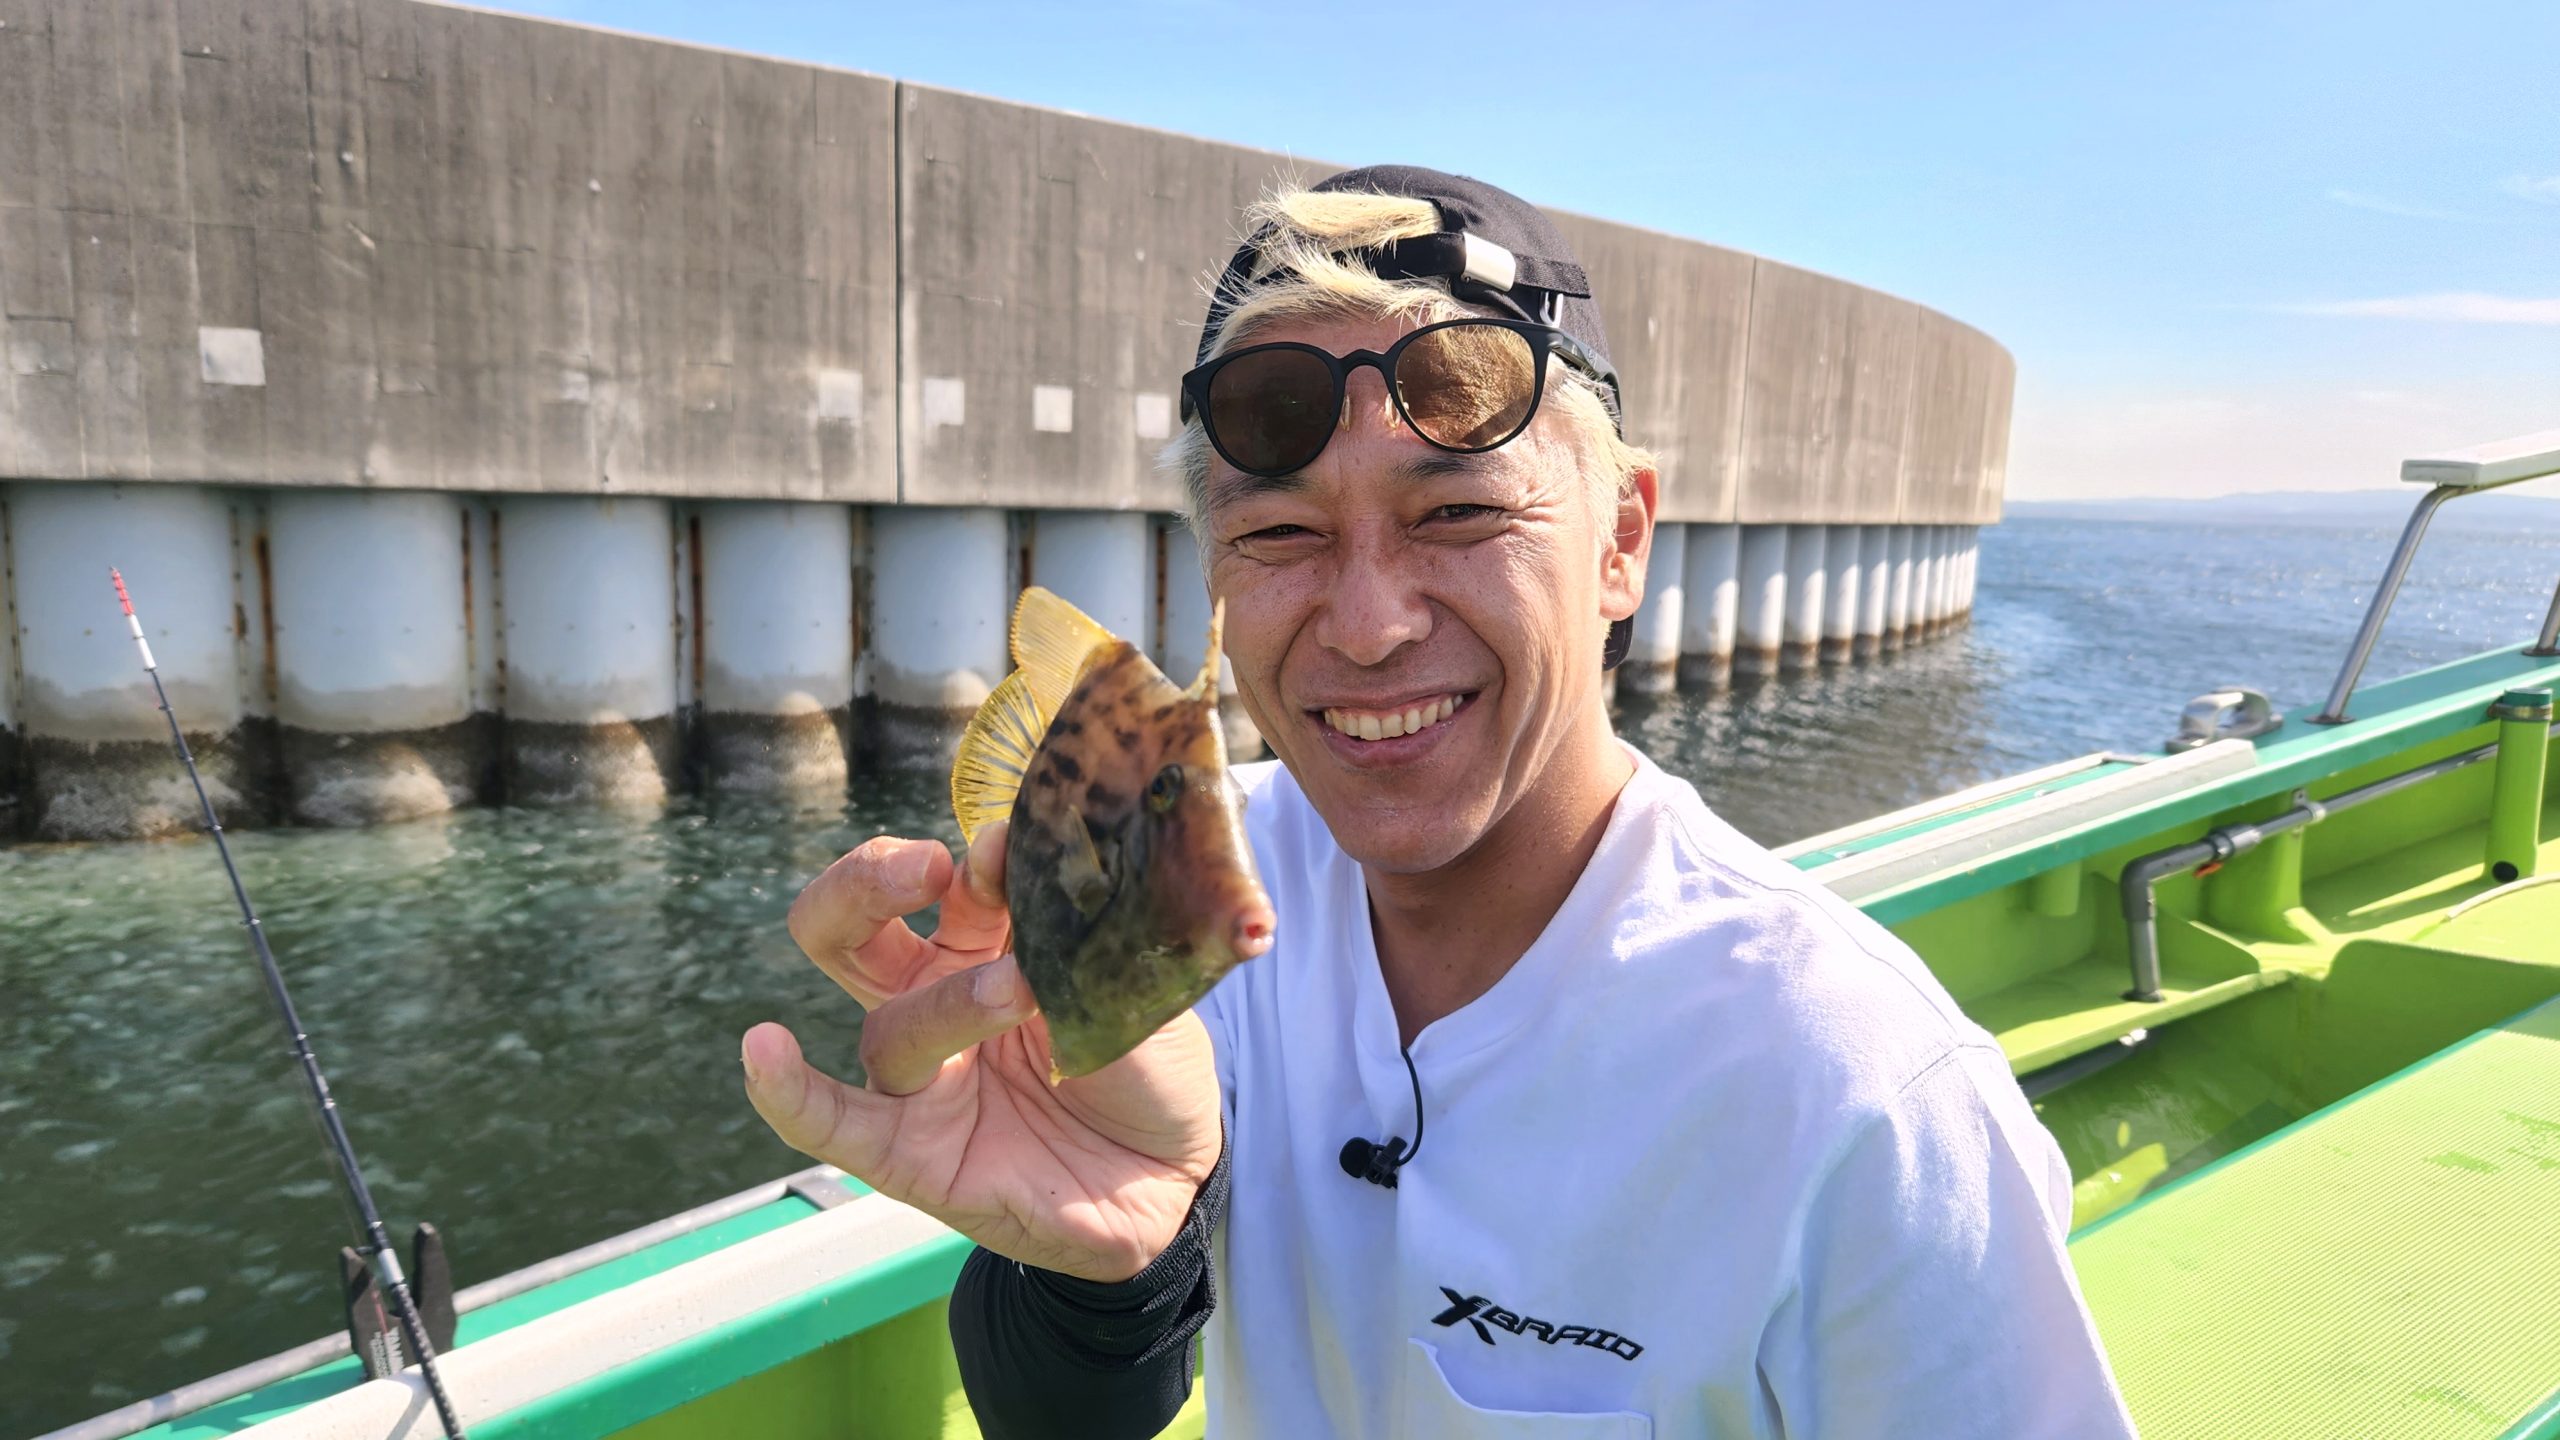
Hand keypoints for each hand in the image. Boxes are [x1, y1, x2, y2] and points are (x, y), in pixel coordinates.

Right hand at [742, 824, 1223, 1281]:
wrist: (1175, 1180)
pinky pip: (834, 1124)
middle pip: (850, 930)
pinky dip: (792, 1092)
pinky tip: (763, 1053)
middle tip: (927, 869)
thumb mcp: (1130, 984)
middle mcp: (934, 1001)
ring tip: (1023, 991)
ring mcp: (921, 1080)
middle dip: (868, 883)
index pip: (944, 884)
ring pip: (891, 1028)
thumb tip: (1034, 852)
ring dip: (951, 1004)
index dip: (973, 860)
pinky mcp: (912, 1156)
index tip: (1010, 847)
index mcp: (984, 947)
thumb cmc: (1147, 1068)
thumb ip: (1083, 929)